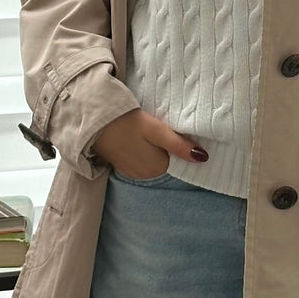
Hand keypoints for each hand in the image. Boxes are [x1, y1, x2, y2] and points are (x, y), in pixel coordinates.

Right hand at [91, 108, 207, 178]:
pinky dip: (142, 151)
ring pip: (153, 160)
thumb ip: (178, 145)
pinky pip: (140, 160)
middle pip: (165, 161)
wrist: (95, 121)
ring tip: (148, 134)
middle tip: (161, 130)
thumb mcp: (157, 130)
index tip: (176, 133)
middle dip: (166, 148)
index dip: (180, 146)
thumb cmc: (127, 123)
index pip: (178, 160)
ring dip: (153, 149)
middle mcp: (146, 176)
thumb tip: (203, 158)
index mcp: (157, 168)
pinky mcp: (122, 166)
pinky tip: (137, 139)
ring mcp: (133, 173)